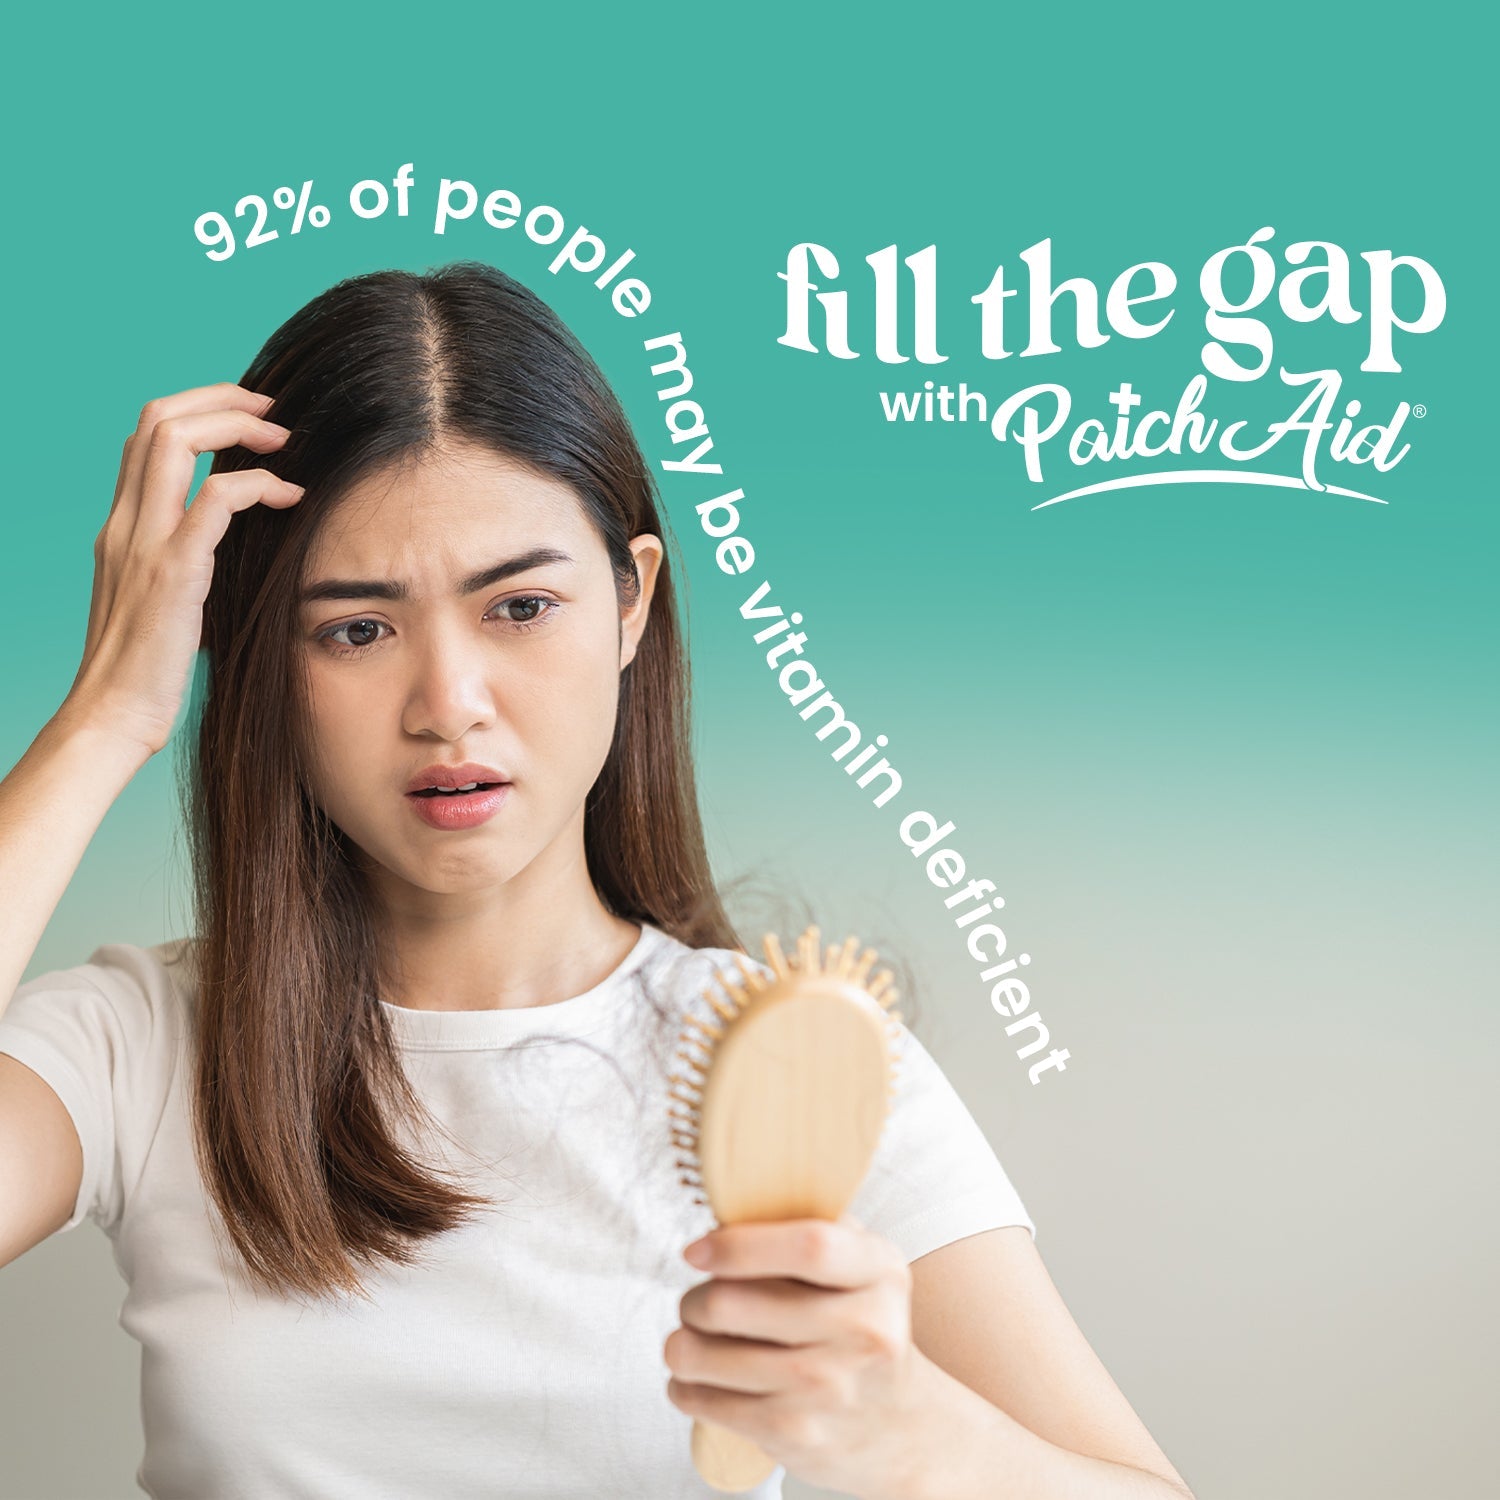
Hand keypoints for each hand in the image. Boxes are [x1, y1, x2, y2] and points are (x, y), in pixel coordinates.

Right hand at [63, 383, 303, 758]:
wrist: (112, 717)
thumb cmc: (149, 670)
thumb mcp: (166, 602)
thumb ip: (188, 564)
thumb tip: (235, 549)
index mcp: (122, 527)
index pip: (147, 437)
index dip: (199, 412)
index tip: (251, 423)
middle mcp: (125, 523)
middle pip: (157, 418)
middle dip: (220, 399)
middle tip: (274, 413)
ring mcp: (142, 542)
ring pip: (175, 439)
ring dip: (237, 426)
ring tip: (285, 441)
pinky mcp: (172, 571)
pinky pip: (214, 499)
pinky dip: (257, 484)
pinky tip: (290, 497)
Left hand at [664, 1215, 936, 1496]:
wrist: (898, 1426)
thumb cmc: (859, 1325)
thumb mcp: (861, 1265)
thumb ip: (809, 1224)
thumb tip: (729, 1208)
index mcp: (880, 1271)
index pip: (810, 1245)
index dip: (739, 1245)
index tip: (697, 1251)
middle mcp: (863, 1330)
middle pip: (732, 1303)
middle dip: (693, 1300)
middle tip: (696, 1302)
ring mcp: (829, 1388)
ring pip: (705, 1355)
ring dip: (681, 1345)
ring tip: (690, 1340)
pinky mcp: (797, 1434)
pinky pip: (707, 1401)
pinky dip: (684, 1387)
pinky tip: (694, 1379)